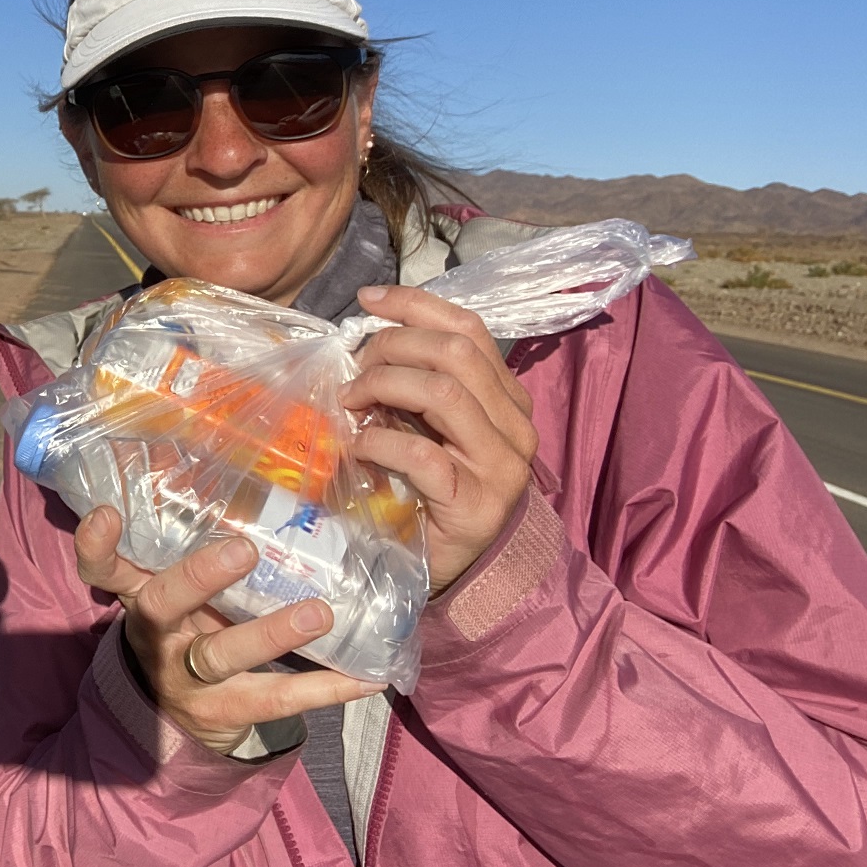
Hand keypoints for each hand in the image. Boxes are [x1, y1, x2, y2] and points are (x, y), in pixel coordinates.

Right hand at [76, 507, 386, 755]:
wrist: (176, 714)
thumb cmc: (185, 623)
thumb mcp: (172, 586)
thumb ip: (191, 543)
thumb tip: (245, 467)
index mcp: (138, 594)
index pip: (101, 567)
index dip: (97, 544)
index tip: (108, 511)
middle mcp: (155, 634)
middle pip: (163, 604)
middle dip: (200, 577)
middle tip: (243, 550)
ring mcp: (186, 678)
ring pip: (222, 655)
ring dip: (272, 634)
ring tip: (319, 613)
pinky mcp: (225, 713)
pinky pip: (276, 699)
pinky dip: (323, 688)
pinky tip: (363, 678)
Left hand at [341, 285, 538, 592]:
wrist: (462, 566)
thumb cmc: (434, 487)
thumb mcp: (429, 423)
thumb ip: (415, 383)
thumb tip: (365, 336)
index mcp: (507, 397)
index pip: (469, 329)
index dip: (416, 304)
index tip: (368, 300)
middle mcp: (515, 425)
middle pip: (455, 353)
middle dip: (392, 348)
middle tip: (354, 370)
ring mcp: (500, 466)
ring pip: (444, 393)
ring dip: (384, 387)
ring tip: (351, 402)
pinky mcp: (475, 504)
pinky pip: (423, 455)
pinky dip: (380, 442)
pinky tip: (359, 446)